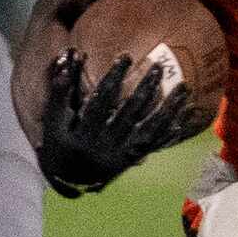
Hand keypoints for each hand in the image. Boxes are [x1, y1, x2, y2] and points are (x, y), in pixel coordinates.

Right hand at [36, 47, 192, 198]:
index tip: (125, 56)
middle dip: (145, 88)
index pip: (101, 99)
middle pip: (130, 112)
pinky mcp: (132, 159)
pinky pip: (155, 144)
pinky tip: (185, 115)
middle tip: (158, 66)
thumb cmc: (60, 144)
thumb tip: (67, 61)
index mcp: (84, 133)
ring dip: (168, 108)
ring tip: (183, 87)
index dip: (113, 77)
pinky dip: (171, 130)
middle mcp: (105, 144)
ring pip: (149, 129)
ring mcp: (121, 153)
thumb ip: (58, 92)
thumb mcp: (52, 120)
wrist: (68, 180)